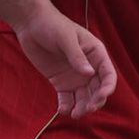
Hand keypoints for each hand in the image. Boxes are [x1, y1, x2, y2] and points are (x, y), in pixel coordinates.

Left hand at [14, 0, 116, 119]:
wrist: (31, 24)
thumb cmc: (52, 25)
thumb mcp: (65, 38)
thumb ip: (77, 56)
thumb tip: (89, 74)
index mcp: (95, 53)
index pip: (108, 73)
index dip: (108, 86)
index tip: (101, 96)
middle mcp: (88, 67)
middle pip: (97, 89)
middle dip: (94, 101)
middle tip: (85, 109)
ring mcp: (75, 76)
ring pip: (84, 97)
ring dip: (82, 107)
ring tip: (75, 114)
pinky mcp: (61, 82)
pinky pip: (67, 98)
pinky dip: (67, 106)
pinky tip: (64, 110)